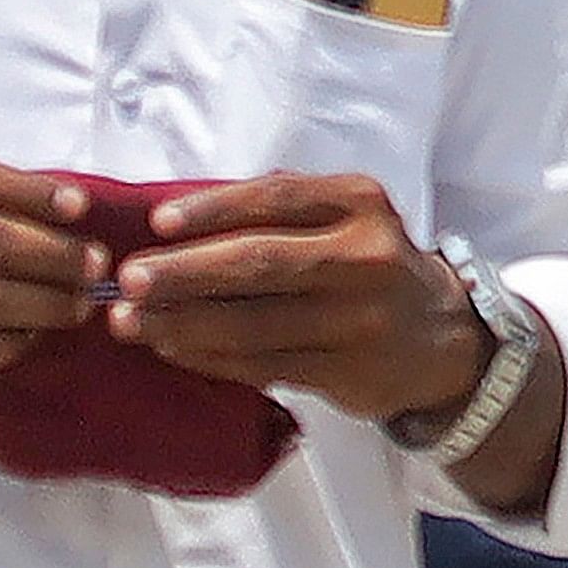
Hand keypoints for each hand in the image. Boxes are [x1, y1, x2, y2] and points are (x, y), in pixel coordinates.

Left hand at [111, 172, 483, 425]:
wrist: (440, 337)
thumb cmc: (365, 263)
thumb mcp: (345, 216)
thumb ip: (280, 210)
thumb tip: (176, 221)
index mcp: (359, 202)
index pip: (278, 196)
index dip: (214, 208)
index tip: (158, 221)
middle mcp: (364, 256)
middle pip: (260, 263)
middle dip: (185, 273)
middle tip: (127, 279)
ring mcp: (358, 319)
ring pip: (254, 323)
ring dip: (183, 324)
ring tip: (130, 322)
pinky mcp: (346, 371)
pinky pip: (263, 364)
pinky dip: (210, 357)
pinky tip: (172, 348)